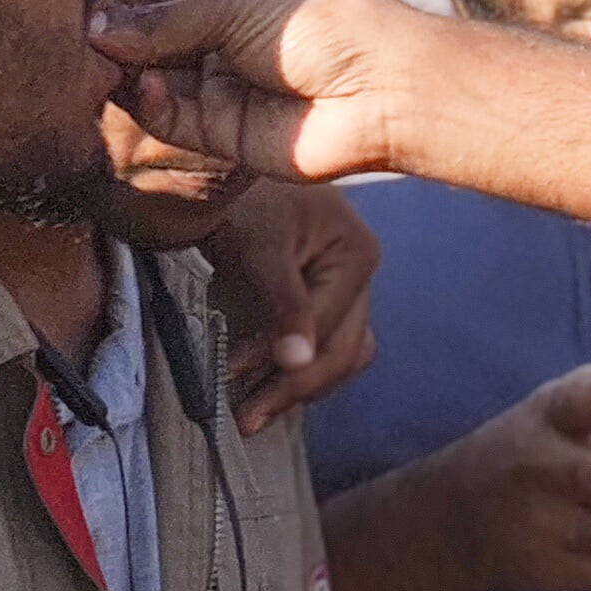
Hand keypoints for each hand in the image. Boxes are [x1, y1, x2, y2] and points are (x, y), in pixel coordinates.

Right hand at [94, 0, 418, 182]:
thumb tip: (97, 29)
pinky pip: (170, 118)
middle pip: (149, 32)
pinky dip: (147, 104)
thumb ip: (164, 17)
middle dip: (115, 33)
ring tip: (101, 61)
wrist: (381, 89)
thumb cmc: (324, 24)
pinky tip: (138, 88)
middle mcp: (224, 32)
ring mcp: (223, 82)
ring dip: (124, 70)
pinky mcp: (223, 132)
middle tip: (80, 34)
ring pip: (152, 78)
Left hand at [207, 181, 380, 434]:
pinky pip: (328, 343)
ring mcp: (350, 285)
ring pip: (341, 353)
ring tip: (254, 411)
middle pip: (342, 350)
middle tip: (246, 419)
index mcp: (358, 255)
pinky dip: (300, 367)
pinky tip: (267, 386)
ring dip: (300, 386)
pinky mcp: (329, 293)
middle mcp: (363, 272)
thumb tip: (298, 362)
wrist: (227, 171)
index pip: (327, 330)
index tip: (234, 387)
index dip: (283, 365)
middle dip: (293, 388)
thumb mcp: (261, 249)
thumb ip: (285, 305)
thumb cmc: (246, 198)